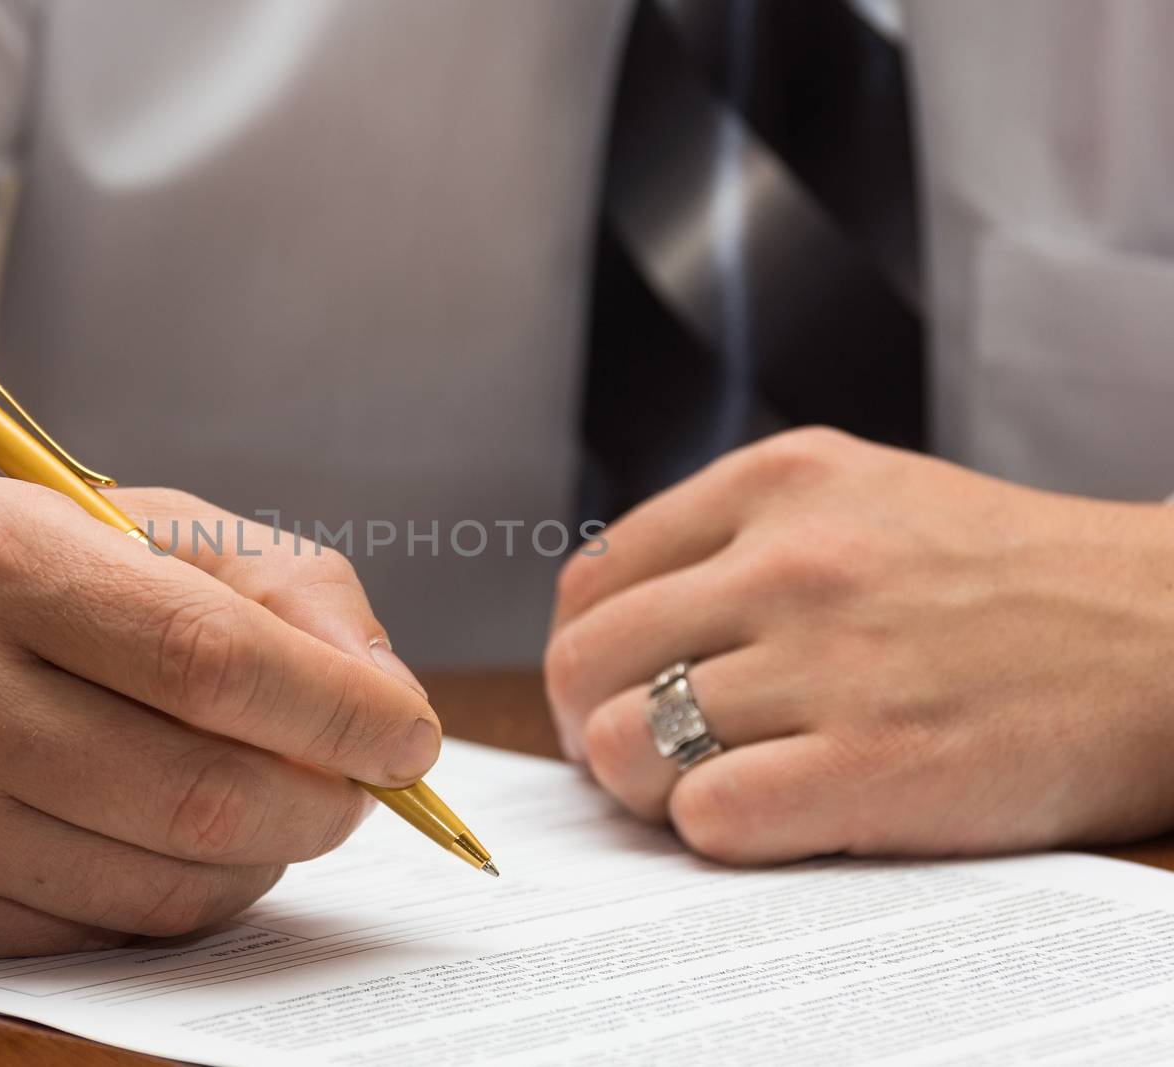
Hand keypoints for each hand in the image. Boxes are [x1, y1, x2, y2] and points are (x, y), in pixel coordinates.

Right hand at [0, 480, 437, 955]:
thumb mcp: (126, 524)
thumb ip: (278, 585)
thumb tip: (385, 701)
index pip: (213, 661)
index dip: (339, 713)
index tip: (411, 737)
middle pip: (202, 794)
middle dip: (325, 804)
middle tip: (360, 786)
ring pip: (166, 888)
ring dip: (261, 858)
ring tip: (266, 804)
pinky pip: (102, 937)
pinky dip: (176, 900)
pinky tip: (165, 841)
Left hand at [547, 428, 1173, 863]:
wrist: (1171, 633)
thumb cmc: (1010, 578)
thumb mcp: (862, 497)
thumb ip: (733, 539)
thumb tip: (612, 624)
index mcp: (777, 483)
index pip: (591, 584)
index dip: (588, 657)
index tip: (619, 695)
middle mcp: (790, 560)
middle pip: (586, 666)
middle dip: (596, 729)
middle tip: (643, 761)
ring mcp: (832, 660)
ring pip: (626, 746)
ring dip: (649, 790)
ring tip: (708, 791)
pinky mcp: (877, 763)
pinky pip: (707, 814)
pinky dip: (716, 831)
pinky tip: (775, 815)